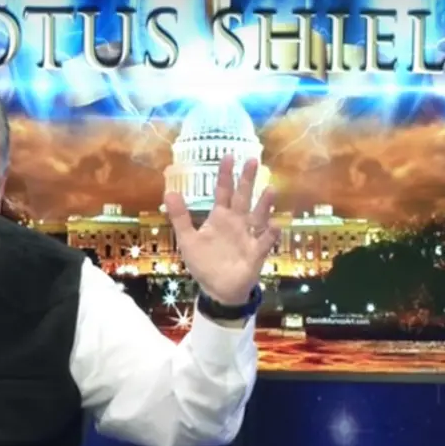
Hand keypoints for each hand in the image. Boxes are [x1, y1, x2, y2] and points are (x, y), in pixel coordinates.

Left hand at [164, 155, 279, 305]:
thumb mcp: (188, 239)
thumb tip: (169, 192)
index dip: (225, 175)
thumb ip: (180, 217)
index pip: (223, 191)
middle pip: (243, 197)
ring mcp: (248, 236)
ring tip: (270, 189)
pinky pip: (264, 242)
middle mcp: (237, 222)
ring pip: (258, 216)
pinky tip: (275, 225)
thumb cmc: (205, 263)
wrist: (217, 289)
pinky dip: (270, 234)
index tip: (228, 156)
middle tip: (252, 160)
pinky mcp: (255, 253)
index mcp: (220, 217)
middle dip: (247, 180)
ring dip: (264, 204)